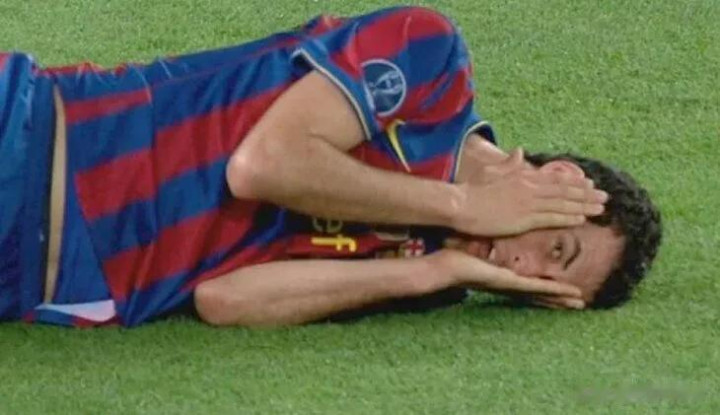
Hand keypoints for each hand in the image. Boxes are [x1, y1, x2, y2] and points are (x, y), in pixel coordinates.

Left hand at [428, 249, 584, 308]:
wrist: (442, 269)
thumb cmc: (455, 259)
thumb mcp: (476, 251)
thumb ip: (486, 247)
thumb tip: (487, 239)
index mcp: (503, 278)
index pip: (529, 284)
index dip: (547, 286)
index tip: (563, 288)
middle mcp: (509, 285)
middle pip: (538, 293)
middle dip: (559, 298)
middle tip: (581, 302)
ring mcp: (510, 286)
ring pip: (540, 294)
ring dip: (560, 297)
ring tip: (579, 301)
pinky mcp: (509, 284)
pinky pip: (534, 288)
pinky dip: (551, 291)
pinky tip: (565, 293)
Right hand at [452, 149, 607, 236]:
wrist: (460, 204)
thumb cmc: (471, 190)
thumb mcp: (490, 171)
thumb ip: (508, 163)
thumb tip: (520, 151)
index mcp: (522, 176)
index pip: (554, 178)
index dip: (574, 182)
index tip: (589, 184)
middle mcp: (529, 188)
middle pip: (564, 190)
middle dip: (586, 193)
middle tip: (604, 196)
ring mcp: (528, 203)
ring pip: (563, 203)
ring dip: (583, 205)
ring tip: (600, 208)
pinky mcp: (525, 219)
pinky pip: (552, 218)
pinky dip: (568, 217)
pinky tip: (582, 219)